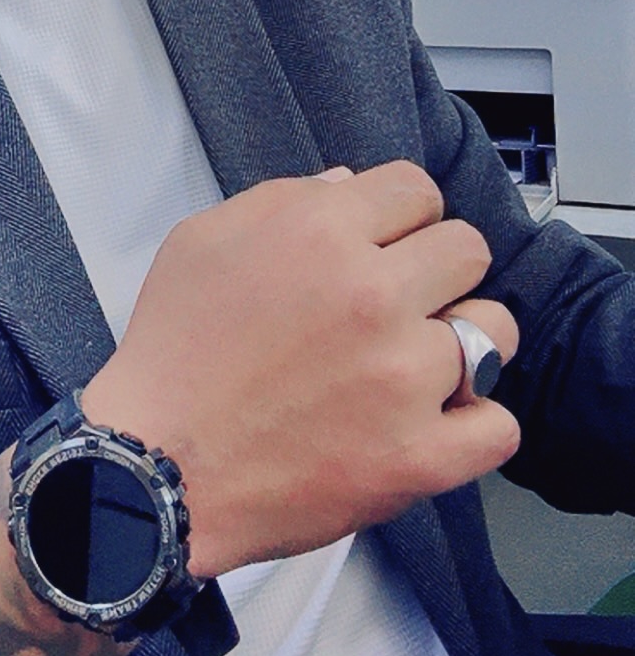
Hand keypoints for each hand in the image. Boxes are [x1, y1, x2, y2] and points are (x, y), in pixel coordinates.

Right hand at [81, 161, 518, 577]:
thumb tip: (349, 186)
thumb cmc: (172, 357)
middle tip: (401, 303)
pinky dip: (477, 425)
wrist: (154, 469)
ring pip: (495, 332)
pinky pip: (500, 426)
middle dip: (437, 269)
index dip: (401, 216)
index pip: (417, 189)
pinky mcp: (416, 457)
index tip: (387, 244)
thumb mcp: (201, 242)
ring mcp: (401, 378)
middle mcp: (371, 295)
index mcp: (320, 233)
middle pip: (468, 250)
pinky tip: (439, 422)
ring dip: (465, 342)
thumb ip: (282, 199)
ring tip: (421, 363)